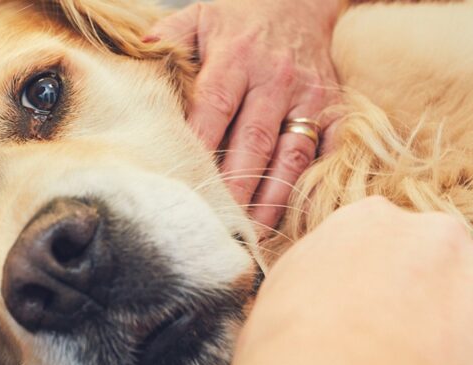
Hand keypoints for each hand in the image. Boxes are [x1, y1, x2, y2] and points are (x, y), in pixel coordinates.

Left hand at [150, 0, 343, 231]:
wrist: (303, 1)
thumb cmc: (241, 17)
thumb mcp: (201, 16)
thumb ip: (169, 39)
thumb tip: (137, 60)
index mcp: (237, 55)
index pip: (214, 106)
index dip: (200, 146)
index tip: (184, 182)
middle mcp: (276, 78)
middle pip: (254, 140)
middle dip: (235, 185)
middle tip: (216, 222)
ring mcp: (310, 97)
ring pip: (291, 155)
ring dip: (272, 197)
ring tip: (252, 232)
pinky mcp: (336, 111)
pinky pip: (327, 154)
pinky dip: (312, 187)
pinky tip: (293, 217)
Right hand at [235, 198, 472, 364]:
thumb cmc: (292, 362)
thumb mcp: (275, 304)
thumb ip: (315, 291)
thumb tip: (321, 316)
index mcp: (370, 223)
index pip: (387, 252)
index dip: (381, 299)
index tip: (373, 334)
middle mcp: (440, 237)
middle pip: (447, 278)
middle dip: (435, 320)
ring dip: (472, 357)